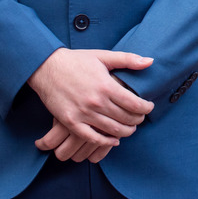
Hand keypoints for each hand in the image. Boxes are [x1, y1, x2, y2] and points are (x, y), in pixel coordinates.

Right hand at [28, 49, 153, 160]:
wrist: (47, 67)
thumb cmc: (77, 60)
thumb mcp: (103, 56)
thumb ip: (128, 59)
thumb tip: (150, 61)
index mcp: (106, 86)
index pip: (134, 104)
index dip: (146, 108)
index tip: (149, 107)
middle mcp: (96, 102)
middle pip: (126, 119)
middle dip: (138, 120)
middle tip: (141, 118)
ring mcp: (83, 114)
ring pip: (112, 130)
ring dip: (126, 132)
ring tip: (130, 128)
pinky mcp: (71, 122)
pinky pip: (91, 138)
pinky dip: (105, 142)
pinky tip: (113, 140)